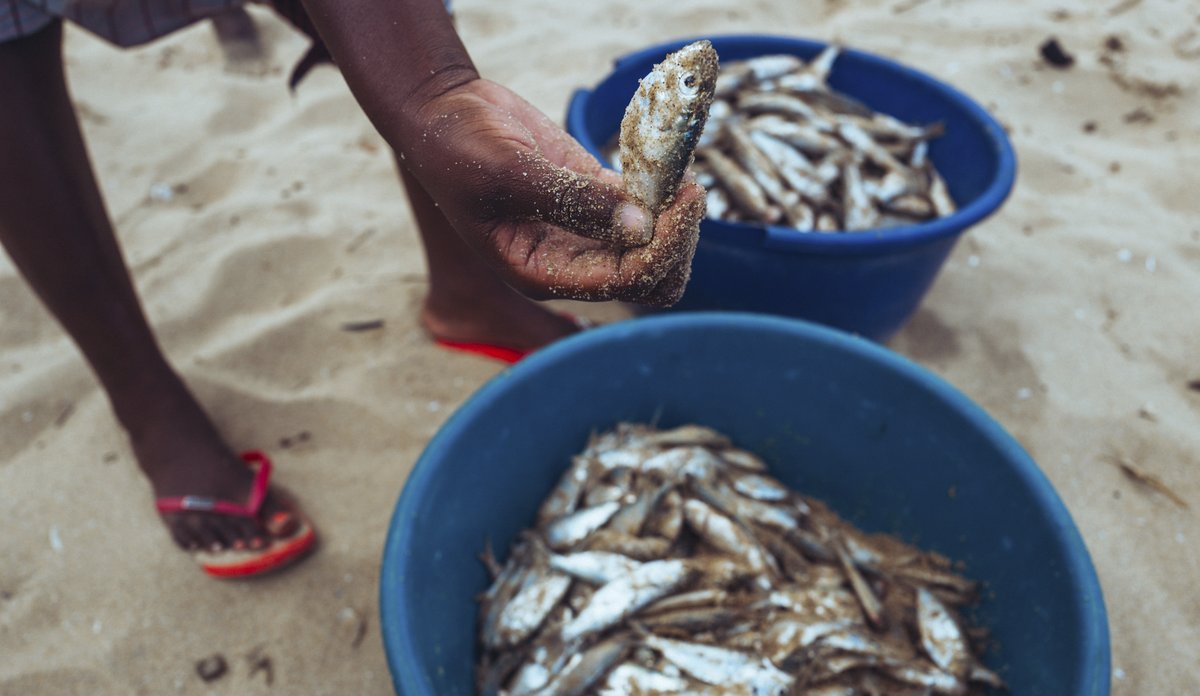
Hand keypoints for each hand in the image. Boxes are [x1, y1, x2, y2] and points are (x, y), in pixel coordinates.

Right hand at [399, 78, 704, 305]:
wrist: (444, 115)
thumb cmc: (460, 149)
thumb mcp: (509, 172)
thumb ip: (572, 200)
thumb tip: (638, 225)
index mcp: (543, 272)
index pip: (624, 281)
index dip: (661, 249)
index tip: (683, 203)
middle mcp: (569, 261)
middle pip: (649, 279)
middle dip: (676, 243)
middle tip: (689, 192)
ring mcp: (585, 230)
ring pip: (653, 249)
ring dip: (676, 221)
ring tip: (683, 177)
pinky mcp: (595, 198)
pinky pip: (644, 210)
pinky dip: (664, 195)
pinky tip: (672, 167)